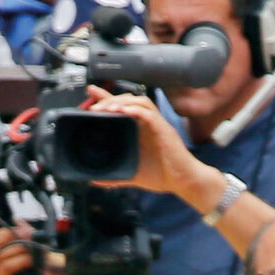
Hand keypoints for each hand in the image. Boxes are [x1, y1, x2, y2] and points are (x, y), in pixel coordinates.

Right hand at [0, 211, 56, 274]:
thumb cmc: (34, 255)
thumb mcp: (30, 235)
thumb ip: (22, 228)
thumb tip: (15, 221)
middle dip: (9, 235)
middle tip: (26, 234)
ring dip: (20, 249)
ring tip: (32, 251)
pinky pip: (6, 266)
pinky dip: (20, 260)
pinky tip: (30, 260)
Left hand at [76, 86, 208, 200]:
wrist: (183, 181)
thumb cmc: (162, 175)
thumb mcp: (131, 175)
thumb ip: (113, 176)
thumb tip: (94, 180)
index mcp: (139, 129)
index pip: (121, 107)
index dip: (106, 97)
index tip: (91, 92)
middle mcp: (147, 123)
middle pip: (128, 100)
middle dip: (110, 99)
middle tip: (94, 105)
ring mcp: (157, 124)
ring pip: (139, 102)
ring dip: (122, 102)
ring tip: (107, 108)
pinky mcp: (164, 130)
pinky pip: (150, 114)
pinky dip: (137, 111)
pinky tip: (125, 111)